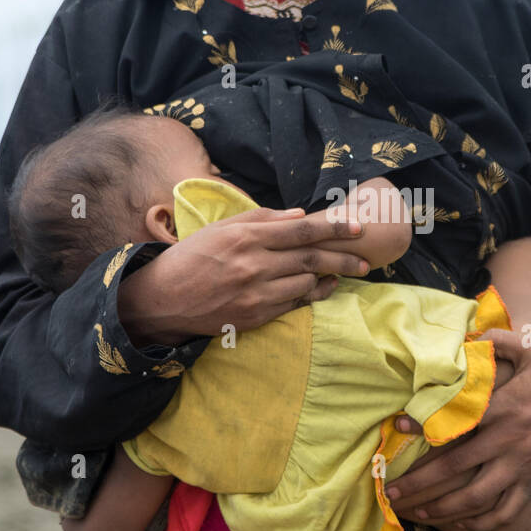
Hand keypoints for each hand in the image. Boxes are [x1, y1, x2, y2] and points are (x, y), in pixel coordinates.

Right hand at [118, 206, 368, 345]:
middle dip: (344, 256)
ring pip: (306, 281)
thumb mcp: (221, 228)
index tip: (358, 227)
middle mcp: (254, 264)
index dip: (334, 228)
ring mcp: (256, 293)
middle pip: (311, 257)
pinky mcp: (255, 316)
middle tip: (366, 258)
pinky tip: (324, 286)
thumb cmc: (192, 257)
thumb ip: (261, 219)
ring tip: (346, 270)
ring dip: (329, 275)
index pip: (301, 230)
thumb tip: (300, 215)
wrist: (163, 299)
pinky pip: (295, 303)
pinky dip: (314, 294)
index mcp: (245, 237)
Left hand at [386, 329, 530, 530]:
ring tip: (416, 513)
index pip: (455, 419)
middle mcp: (508, 442)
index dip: (423, 425)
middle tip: (390, 492)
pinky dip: (482, 524)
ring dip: (442, 509)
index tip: (397, 429)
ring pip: (475, 498)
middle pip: (454, 468)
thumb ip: (495, 342)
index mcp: (503, 408)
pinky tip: (462, 524)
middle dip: (418, 483)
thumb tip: (465, 336)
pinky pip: (506, 512)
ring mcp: (521, 467)